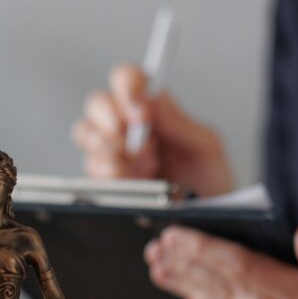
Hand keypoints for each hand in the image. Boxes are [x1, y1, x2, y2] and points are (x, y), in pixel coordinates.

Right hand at [72, 65, 233, 196]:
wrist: (206, 219)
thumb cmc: (210, 184)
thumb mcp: (205, 147)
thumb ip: (178, 121)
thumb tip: (153, 97)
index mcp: (154, 110)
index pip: (127, 78)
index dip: (127, 88)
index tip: (141, 111)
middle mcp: (130, 128)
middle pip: (97, 102)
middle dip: (113, 121)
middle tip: (141, 143)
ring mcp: (115, 154)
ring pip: (86, 134)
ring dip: (114, 150)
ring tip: (146, 166)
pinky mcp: (107, 181)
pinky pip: (91, 169)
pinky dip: (112, 174)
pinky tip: (134, 181)